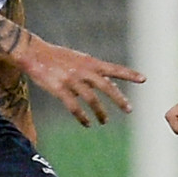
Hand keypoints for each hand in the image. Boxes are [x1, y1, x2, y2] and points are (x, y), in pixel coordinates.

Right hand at [13, 36, 142, 126]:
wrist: (34, 53)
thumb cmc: (57, 57)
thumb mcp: (79, 60)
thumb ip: (94, 71)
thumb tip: (111, 85)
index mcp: (89, 62)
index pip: (113, 68)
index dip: (129, 74)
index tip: (143, 79)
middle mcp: (83, 71)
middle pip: (106, 86)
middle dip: (118, 99)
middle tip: (129, 109)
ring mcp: (72, 80)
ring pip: (91, 99)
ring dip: (100, 112)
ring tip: (104, 121)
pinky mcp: (59, 89)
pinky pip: (74, 107)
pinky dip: (82, 117)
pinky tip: (86, 123)